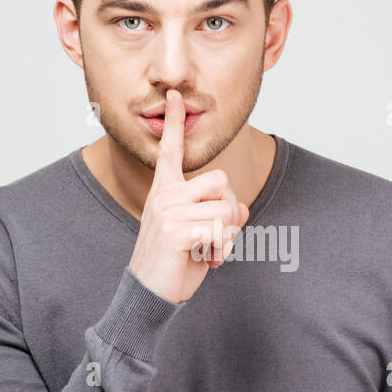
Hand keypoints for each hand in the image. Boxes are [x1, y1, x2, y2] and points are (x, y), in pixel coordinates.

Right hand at [127, 90, 248, 303]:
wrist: (149, 295)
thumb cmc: (175, 264)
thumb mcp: (203, 235)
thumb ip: (222, 215)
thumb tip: (241, 206)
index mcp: (165, 191)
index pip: (170, 150)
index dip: (174, 123)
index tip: (175, 95)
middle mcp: (164, 195)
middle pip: (221, 181)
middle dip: (229, 211)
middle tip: (215, 237)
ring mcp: (167, 211)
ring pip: (226, 208)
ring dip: (228, 236)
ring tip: (208, 251)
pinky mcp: (174, 230)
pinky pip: (220, 229)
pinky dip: (222, 249)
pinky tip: (207, 260)